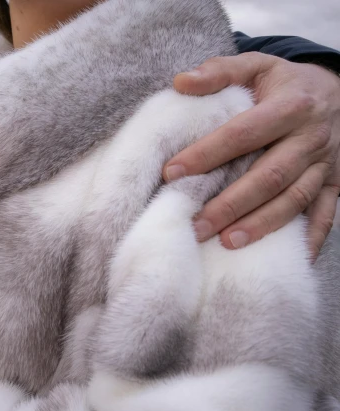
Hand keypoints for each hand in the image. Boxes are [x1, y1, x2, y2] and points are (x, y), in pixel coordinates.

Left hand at [163, 52, 339, 259]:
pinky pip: (325, 216)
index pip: (242, 133)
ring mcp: (325, 165)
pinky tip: (287, 260)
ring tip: (226, 243)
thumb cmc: (285, 83)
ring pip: (294, 200)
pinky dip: (309, 240)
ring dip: (261, 225)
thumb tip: (180, 81)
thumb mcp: (258, 64)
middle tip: (195, 225)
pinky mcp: (336, 184)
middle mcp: (311, 138)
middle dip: (231, 204)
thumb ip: (220, 71)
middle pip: (269, 176)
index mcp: (290, 106)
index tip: (172, 173)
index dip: (206, 153)